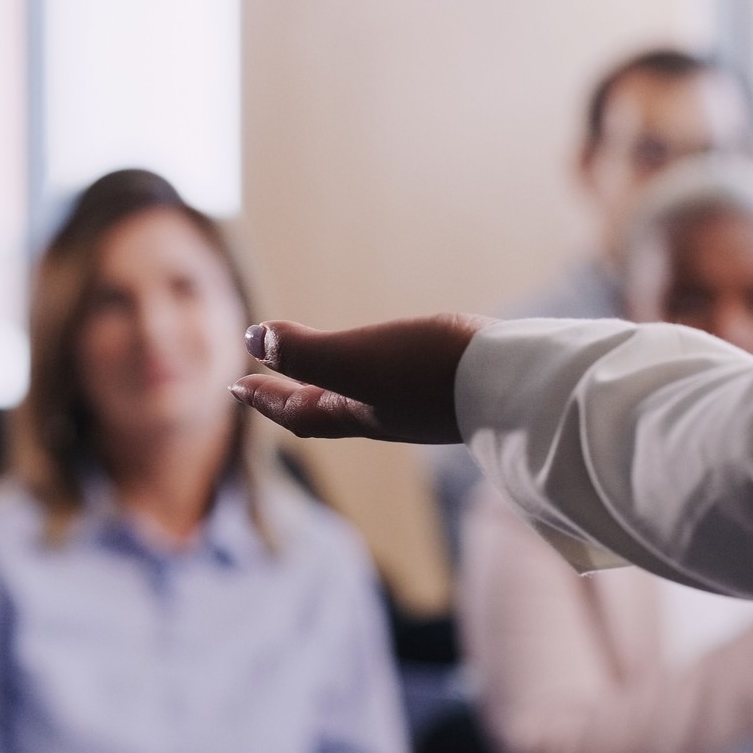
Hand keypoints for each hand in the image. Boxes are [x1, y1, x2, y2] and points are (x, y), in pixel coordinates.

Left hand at [227, 315, 490, 443]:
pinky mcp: (453, 389)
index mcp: (355, 413)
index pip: (296, 411)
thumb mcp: (355, 359)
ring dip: (327, 388)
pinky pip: (397, 387)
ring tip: (315, 374)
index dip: (264, 398)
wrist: (516, 382)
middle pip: (322, 410)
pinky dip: (373, 378)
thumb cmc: (430, 372)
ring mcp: (420, 405)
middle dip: (288, 396)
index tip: (236, 384)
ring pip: (359, 401)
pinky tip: (390, 364)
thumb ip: (303, 352)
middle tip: (258, 382)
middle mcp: (385, 415)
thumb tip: (252, 338)